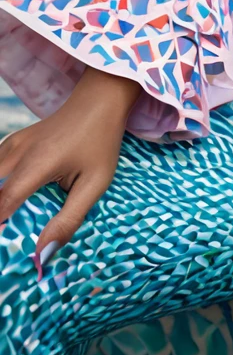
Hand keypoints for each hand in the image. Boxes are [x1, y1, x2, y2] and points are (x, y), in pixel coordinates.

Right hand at [0, 65, 140, 276]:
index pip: (3, 204)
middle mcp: (17, 153)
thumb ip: (69, 219)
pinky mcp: (12, 144)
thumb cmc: (101, 141)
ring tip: (10, 224)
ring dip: (0, 202)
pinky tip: (8, 206)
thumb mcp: (95, 183)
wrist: (100, 101)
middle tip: (8, 241)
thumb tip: (43, 254)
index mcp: (37, 164)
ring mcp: (11, 145)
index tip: (3, 253)